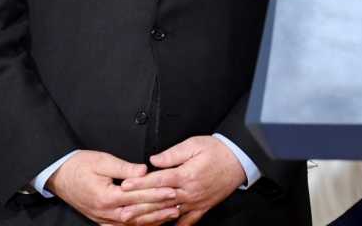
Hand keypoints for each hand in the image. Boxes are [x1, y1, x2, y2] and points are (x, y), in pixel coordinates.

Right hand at [47, 150, 178, 225]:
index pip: (137, 196)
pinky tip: (151, 223)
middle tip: (177, 203)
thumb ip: (124, 168)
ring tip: (170, 214)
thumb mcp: (102, 160)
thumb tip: (144, 170)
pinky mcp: (101, 219)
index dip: (156, 193)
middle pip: (137, 212)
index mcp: (106, 196)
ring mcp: (103, 218)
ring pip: (131, 223)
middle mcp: (105, 211)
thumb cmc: (79, 166)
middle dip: (159, 208)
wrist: (59, 175)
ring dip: (152, 219)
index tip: (172, 189)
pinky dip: (138, 225)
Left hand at [120, 136, 245, 224]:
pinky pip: (187, 221)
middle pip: (159, 200)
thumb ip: (172, 153)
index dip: (140, 183)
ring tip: (135, 222)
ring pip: (169, 213)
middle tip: (121, 212)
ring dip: (150, 218)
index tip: (125, 186)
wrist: (239, 159)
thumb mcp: (195, 144)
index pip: (158, 180)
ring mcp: (195, 202)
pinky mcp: (202, 207)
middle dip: (139, 206)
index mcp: (186, 174)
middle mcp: (189, 191)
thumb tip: (154, 160)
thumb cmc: (217, 150)